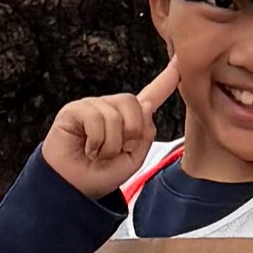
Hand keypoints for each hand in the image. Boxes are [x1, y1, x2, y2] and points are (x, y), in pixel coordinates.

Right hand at [39, 81, 177, 197]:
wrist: (73, 189)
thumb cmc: (99, 176)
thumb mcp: (133, 160)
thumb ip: (145, 134)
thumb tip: (146, 105)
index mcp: (128, 120)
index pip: (150, 96)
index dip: (166, 80)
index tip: (179, 62)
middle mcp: (110, 108)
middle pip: (134, 103)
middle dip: (130, 133)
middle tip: (114, 152)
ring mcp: (92, 107)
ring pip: (114, 115)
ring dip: (109, 144)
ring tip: (97, 153)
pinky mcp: (74, 110)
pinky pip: (95, 118)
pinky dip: (95, 141)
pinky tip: (87, 148)